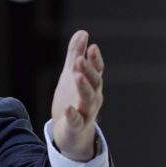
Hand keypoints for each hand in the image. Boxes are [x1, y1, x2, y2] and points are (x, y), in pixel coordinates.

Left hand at [51, 30, 104, 160]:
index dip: (95, 59)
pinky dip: (73, 115)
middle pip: (94, 83)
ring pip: (88, 100)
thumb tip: (83, 32)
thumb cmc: (73, 101)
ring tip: (76, 76)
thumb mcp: (72, 76)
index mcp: (92, 85)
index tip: (92, 46)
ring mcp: (86, 113)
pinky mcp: (77, 126)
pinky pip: (77, 120)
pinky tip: (68, 108)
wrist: (71, 134)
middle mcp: (93, 98)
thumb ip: (76, 54)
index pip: (97, 70)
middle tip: (79, 59)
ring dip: (83, 88)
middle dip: (88, 71)